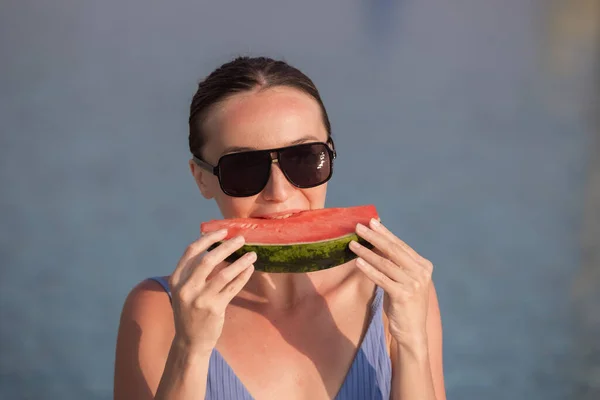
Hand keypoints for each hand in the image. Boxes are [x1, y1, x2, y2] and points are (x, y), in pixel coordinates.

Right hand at [168, 229, 255, 353]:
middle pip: (208, 260)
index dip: (208, 239)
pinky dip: (243, 276)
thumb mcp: (184, 290)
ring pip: (224, 274)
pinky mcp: (214, 309)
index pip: (191, 252)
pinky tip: (250, 269)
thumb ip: (194, 272)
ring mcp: (200, 299)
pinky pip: (232, 288)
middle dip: (227, 246)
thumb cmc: (190, 311)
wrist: (190, 341)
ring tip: (252, 254)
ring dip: (240, 261)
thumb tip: (216, 246)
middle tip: (241, 239)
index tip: (223, 231)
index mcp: (176, 279)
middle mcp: (186, 288)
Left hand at [350, 218, 433, 346]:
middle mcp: (421, 273)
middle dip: (375, 237)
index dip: (385, 233)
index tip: (372, 222)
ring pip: (385, 263)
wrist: (412, 331)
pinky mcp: (403, 295)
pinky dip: (368, 269)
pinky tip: (357, 261)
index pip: (401, 245)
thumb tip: (376, 243)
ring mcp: (414, 284)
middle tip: (359, 227)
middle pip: (393, 250)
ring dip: (366, 252)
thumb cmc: (404, 304)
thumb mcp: (403, 280)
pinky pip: (381, 278)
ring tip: (352, 243)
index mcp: (423, 266)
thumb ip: (395, 264)